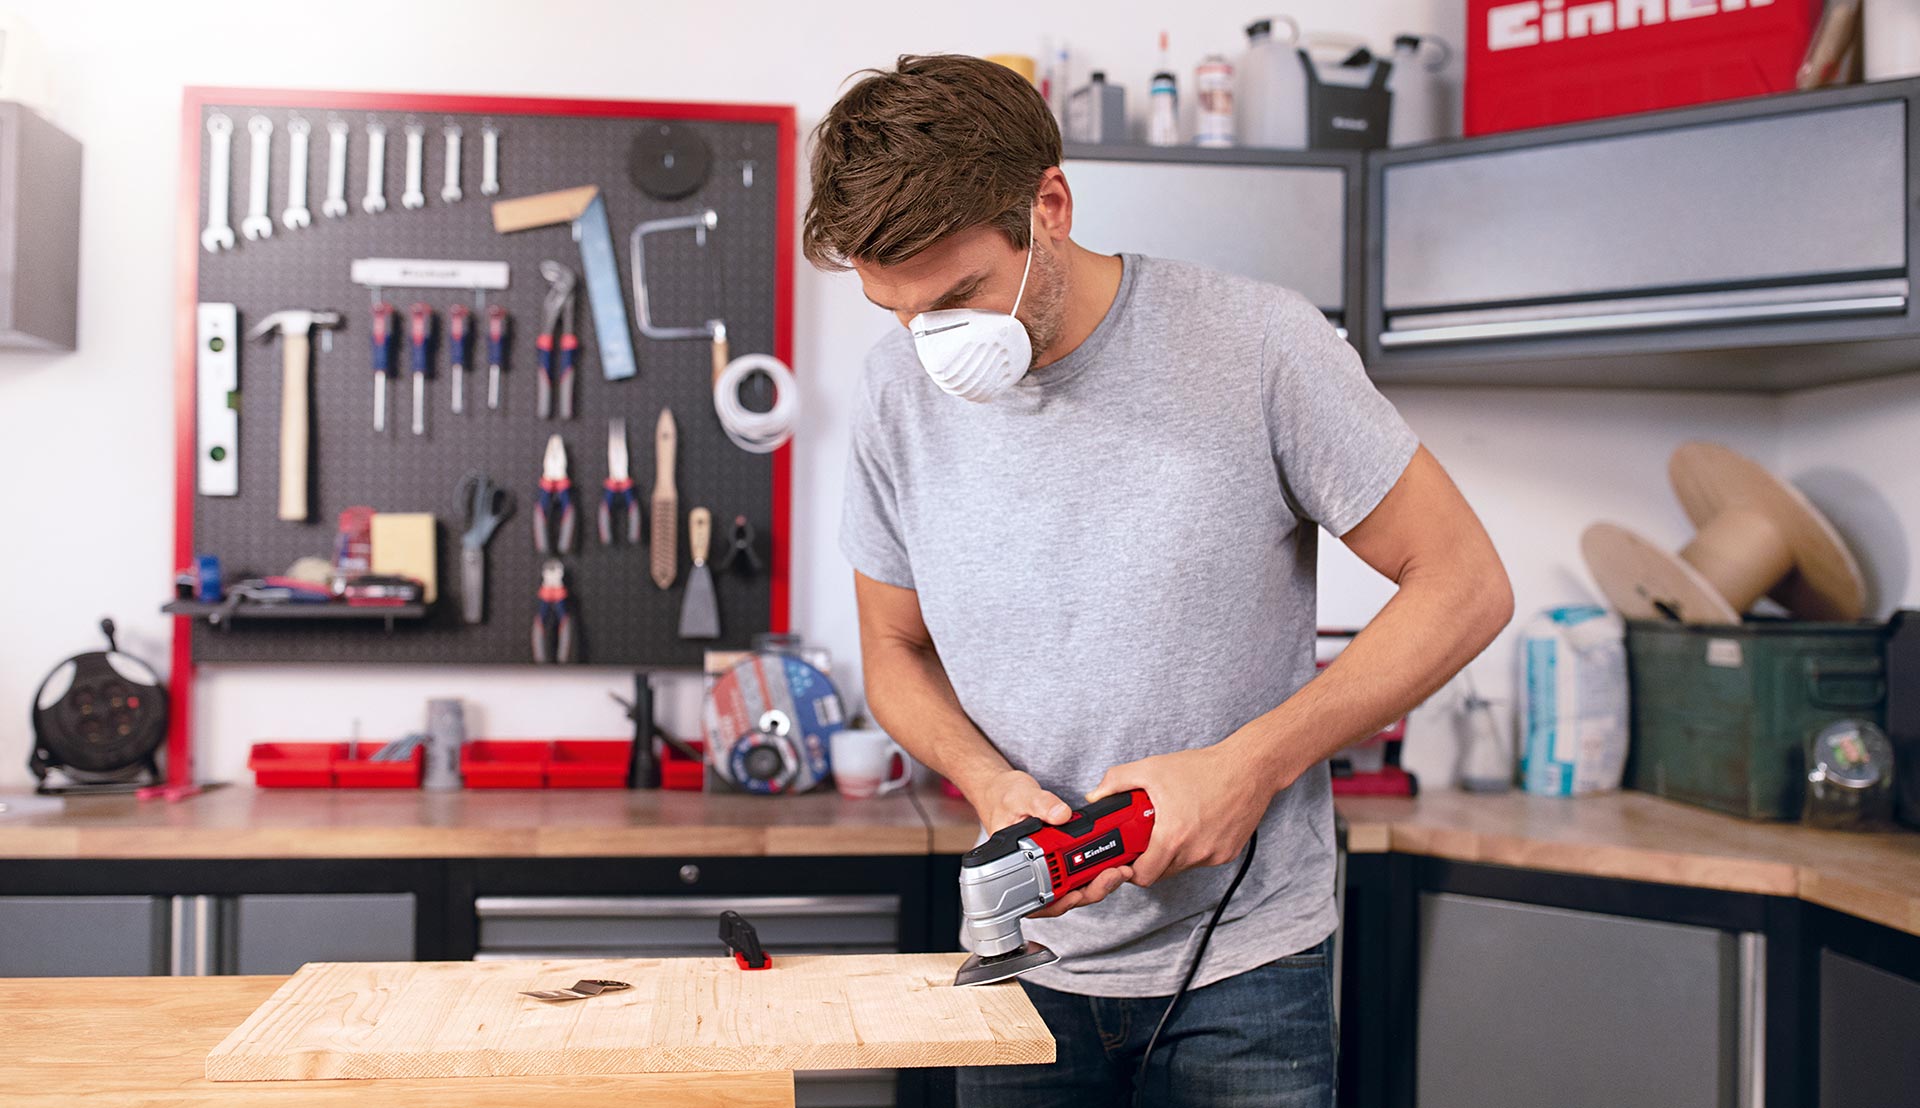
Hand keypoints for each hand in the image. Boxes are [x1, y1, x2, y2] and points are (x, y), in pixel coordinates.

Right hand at [964, 768, 1131, 919]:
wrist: (1001, 790)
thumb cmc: (1003, 798)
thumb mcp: (1021, 796)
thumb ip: (1041, 804)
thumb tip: (1062, 815)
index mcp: (1017, 863)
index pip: (1036, 898)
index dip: (1059, 903)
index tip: (1078, 895)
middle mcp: (1033, 870)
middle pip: (1063, 897)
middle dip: (1092, 891)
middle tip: (1113, 875)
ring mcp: (1048, 866)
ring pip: (1074, 889)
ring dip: (1098, 883)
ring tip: (1120, 871)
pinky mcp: (1060, 857)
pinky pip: (1078, 873)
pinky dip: (1097, 871)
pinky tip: (1113, 863)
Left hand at [1086, 744, 1272, 886]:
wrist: (1250, 768)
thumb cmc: (1204, 769)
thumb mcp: (1152, 768)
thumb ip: (1117, 781)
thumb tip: (1096, 795)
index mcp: (1173, 837)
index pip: (1144, 876)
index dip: (1131, 870)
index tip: (1128, 856)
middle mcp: (1195, 852)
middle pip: (1162, 872)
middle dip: (1150, 859)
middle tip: (1147, 838)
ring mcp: (1214, 855)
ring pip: (1183, 866)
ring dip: (1173, 853)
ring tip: (1173, 824)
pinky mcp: (1229, 853)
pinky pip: (1203, 859)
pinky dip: (1194, 848)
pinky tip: (1195, 823)